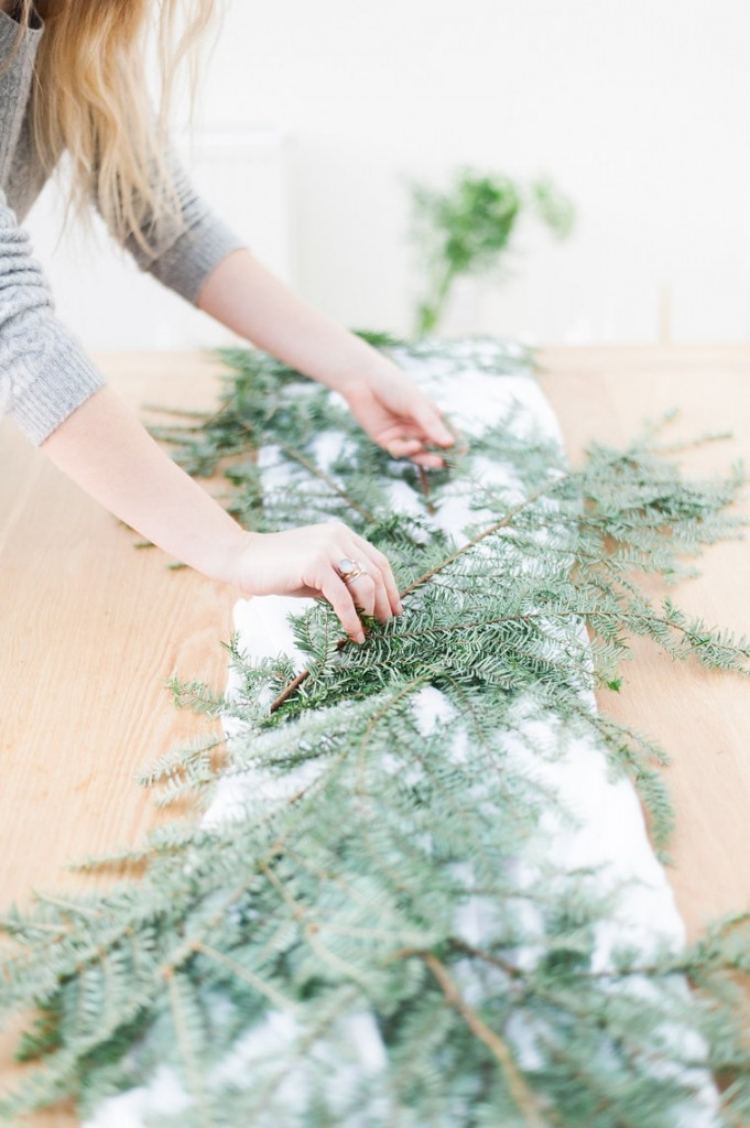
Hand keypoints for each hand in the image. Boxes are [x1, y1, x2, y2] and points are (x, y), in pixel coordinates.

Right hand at [233, 523, 401, 642]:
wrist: (242, 559)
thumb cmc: (277, 569)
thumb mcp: (315, 571)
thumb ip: (339, 579)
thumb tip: (366, 605)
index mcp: (341, 534)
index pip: (377, 560)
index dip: (391, 587)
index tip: (395, 609)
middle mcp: (338, 536)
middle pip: (376, 572)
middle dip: (385, 602)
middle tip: (386, 625)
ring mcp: (327, 548)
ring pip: (365, 583)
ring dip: (371, 612)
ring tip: (369, 631)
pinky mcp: (315, 564)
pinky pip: (343, 596)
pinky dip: (352, 618)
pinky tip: (354, 633)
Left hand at [339, 361, 454, 467]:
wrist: (363, 380)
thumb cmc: (393, 385)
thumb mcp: (416, 404)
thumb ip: (431, 424)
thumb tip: (450, 443)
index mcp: (428, 415)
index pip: (444, 432)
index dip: (454, 442)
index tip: (464, 451)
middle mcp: (415, 426)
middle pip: (432, 446)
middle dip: (442, 455)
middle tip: (452, 464)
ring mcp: (401, 434)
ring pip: (417, 452)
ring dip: (427, 458)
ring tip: (439, 461)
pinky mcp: (386, 440)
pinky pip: (399, 450)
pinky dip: (408, 450)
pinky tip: (416, 446)